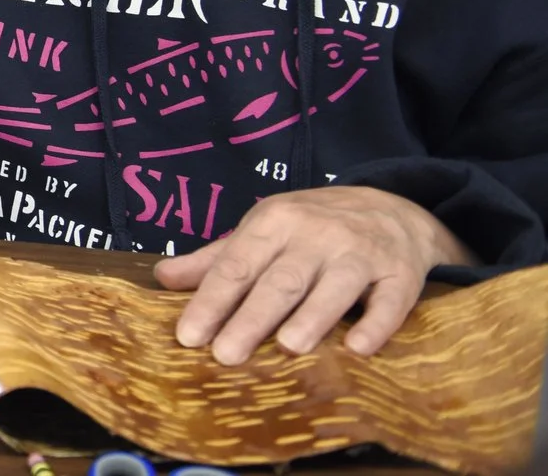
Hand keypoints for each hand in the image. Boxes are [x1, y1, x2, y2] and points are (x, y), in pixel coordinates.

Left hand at [154, 185, 474, 362]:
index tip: (188, 337)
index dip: (211, 301)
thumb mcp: (263, 231)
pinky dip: (376, 324)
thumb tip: (162, 278)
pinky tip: (360, 349)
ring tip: (288, 349)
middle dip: (251, 319)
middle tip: (226, 356)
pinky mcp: (401, 274)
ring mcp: (360, 253)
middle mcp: (316, 235)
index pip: (235, 265)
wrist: (391, 208)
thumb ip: (216, 259)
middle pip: (279, 281)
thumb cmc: (312, 228)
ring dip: (311, 318)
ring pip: (332, 288)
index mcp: (274, 222)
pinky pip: (390, 301)